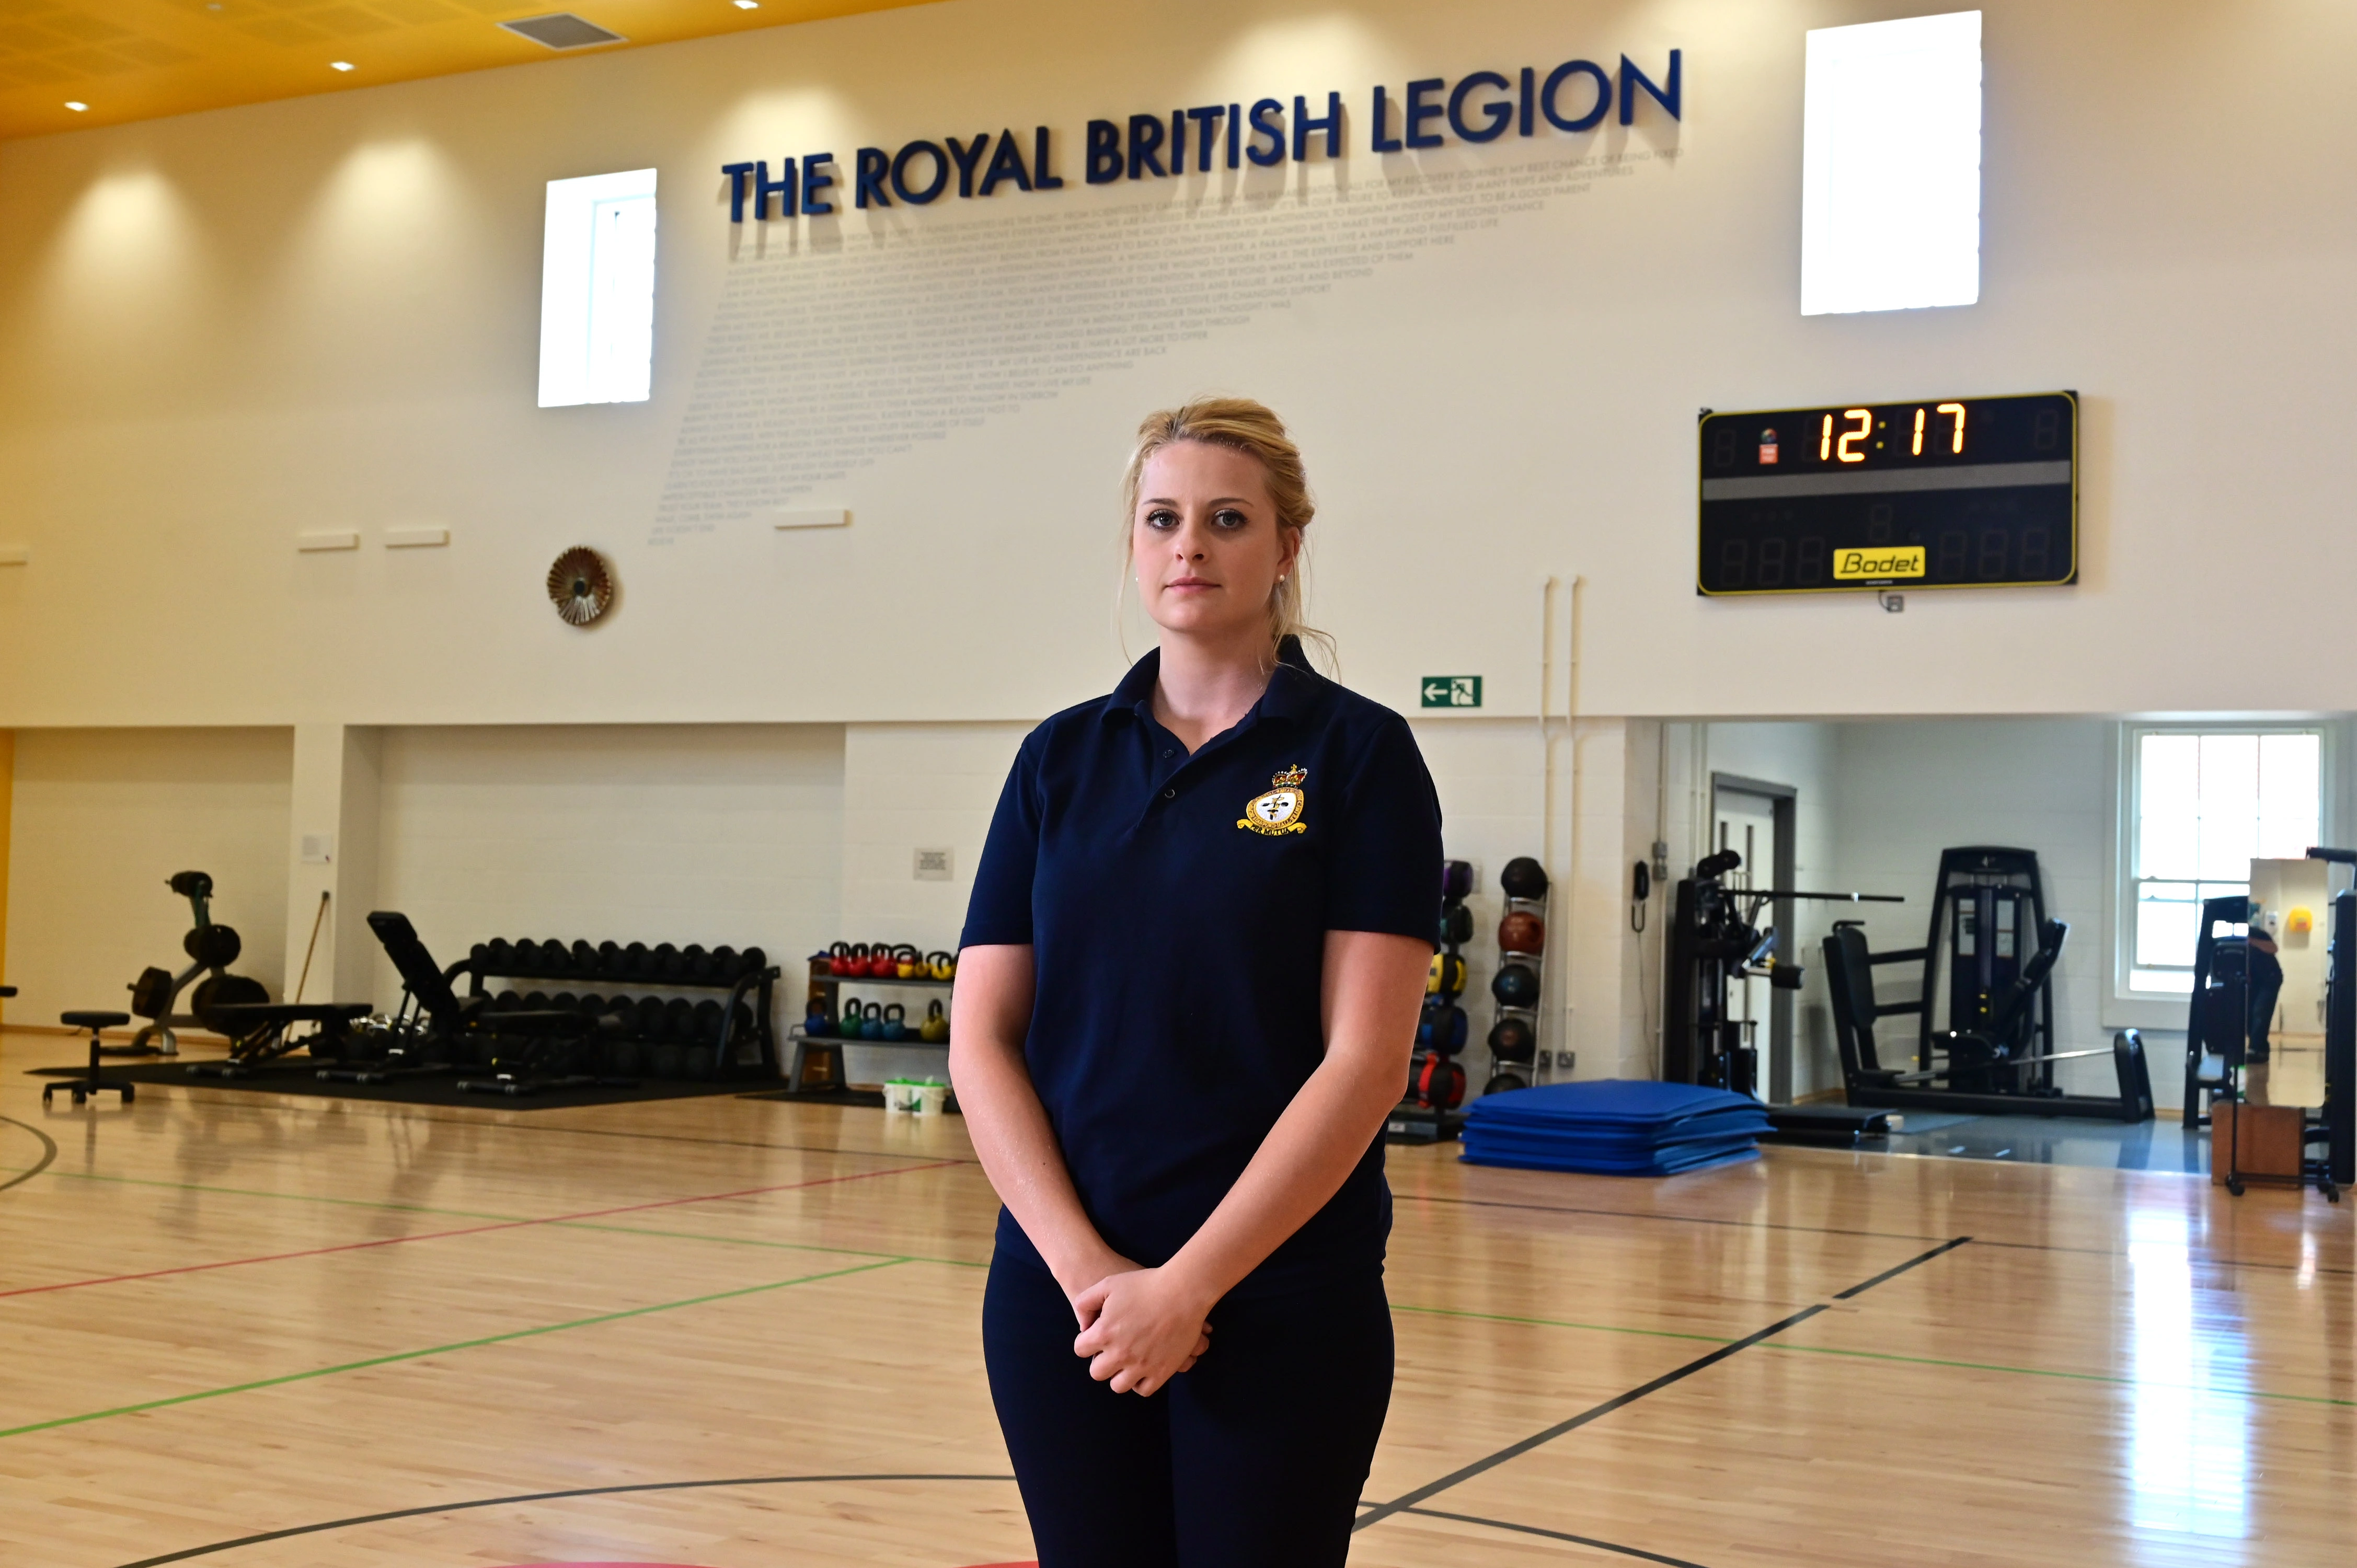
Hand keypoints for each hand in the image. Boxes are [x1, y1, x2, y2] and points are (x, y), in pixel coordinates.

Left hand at [1069, 1266, 1214, 1395]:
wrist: (1182, 1291)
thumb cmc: (1145, 1285)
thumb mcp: (1107, 1284)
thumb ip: (1085, 1303)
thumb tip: (1083, 1327)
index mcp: (1104, 1333)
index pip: (1080, 1350)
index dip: (1087, 1341)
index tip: (1098, 1335)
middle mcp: (1120, 1354)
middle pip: (1097, 1372)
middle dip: (1101, 1361)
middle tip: (1112, 1349)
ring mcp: (1141, 1365)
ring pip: (1118, 1386)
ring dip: (1119, 1374)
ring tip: (1127, 1361)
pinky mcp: (1162, 1371)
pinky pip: (1144, 1390)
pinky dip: (1140, 1382)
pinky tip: (1143, 1368)